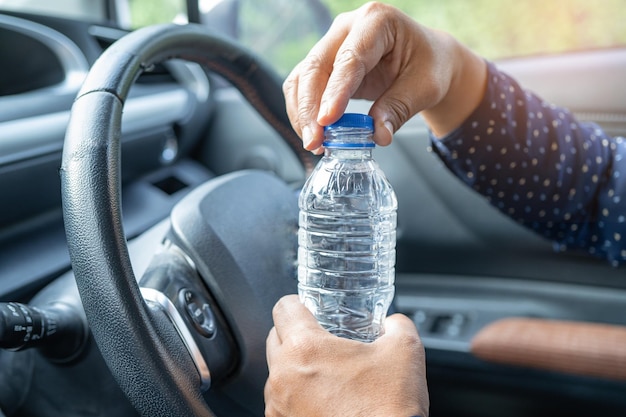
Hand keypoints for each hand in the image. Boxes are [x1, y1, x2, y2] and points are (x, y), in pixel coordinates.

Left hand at [264, 295, 428, 416]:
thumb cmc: (388, 409)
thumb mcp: (405, 352)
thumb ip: (397, 325)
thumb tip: (394, 322)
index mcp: (305, 348)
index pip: (284, 308)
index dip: (299, 303)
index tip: (309, 309)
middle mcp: (282, 376)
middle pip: (275, 338)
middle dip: (295, 335)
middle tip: (322, 342)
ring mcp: (278, 406)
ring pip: (277, 373)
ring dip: (295, 370)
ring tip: (327, 377)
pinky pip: (282, 403)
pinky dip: (297, 398)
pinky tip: (325, 402)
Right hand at [283, 1, 486, 151]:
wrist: (428, 60)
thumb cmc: (430, 65)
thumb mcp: (425, 88)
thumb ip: (399, 109)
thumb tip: (378, 135)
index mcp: (377, 21)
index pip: (349, 59)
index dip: (335, 92)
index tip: (327, 121)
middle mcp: (348, 28)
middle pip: (316, 66)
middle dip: (310, 108)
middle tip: (314, 141)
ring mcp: (333, 44)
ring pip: (303, 77)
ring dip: (302, 113)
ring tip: (314, 143)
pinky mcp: (326, 64)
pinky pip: (304, 87)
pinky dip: (304, 113)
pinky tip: (314, 135)